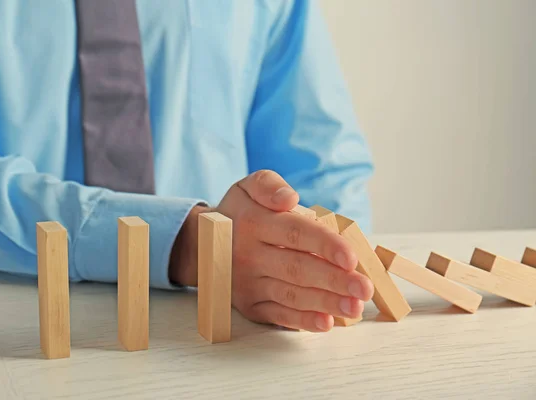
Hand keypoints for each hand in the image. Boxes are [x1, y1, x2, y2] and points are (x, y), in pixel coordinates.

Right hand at [169, 170, 373, 331]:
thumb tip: (289, 198)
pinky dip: (302, 321)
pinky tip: (326, 322)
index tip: (351, 257)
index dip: (324, 245)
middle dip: (333, 280)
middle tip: (363, 288)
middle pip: (297, 268)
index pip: (294, 233)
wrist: (202, 244)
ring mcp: (248, 284)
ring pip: (291, 295)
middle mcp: (248, 255)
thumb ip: (268, 185)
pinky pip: (278, 315)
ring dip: (325, 303)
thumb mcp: (247, 187)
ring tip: (354, 307)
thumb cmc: (239, 213)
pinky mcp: (250, 305)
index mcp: (254, 223)